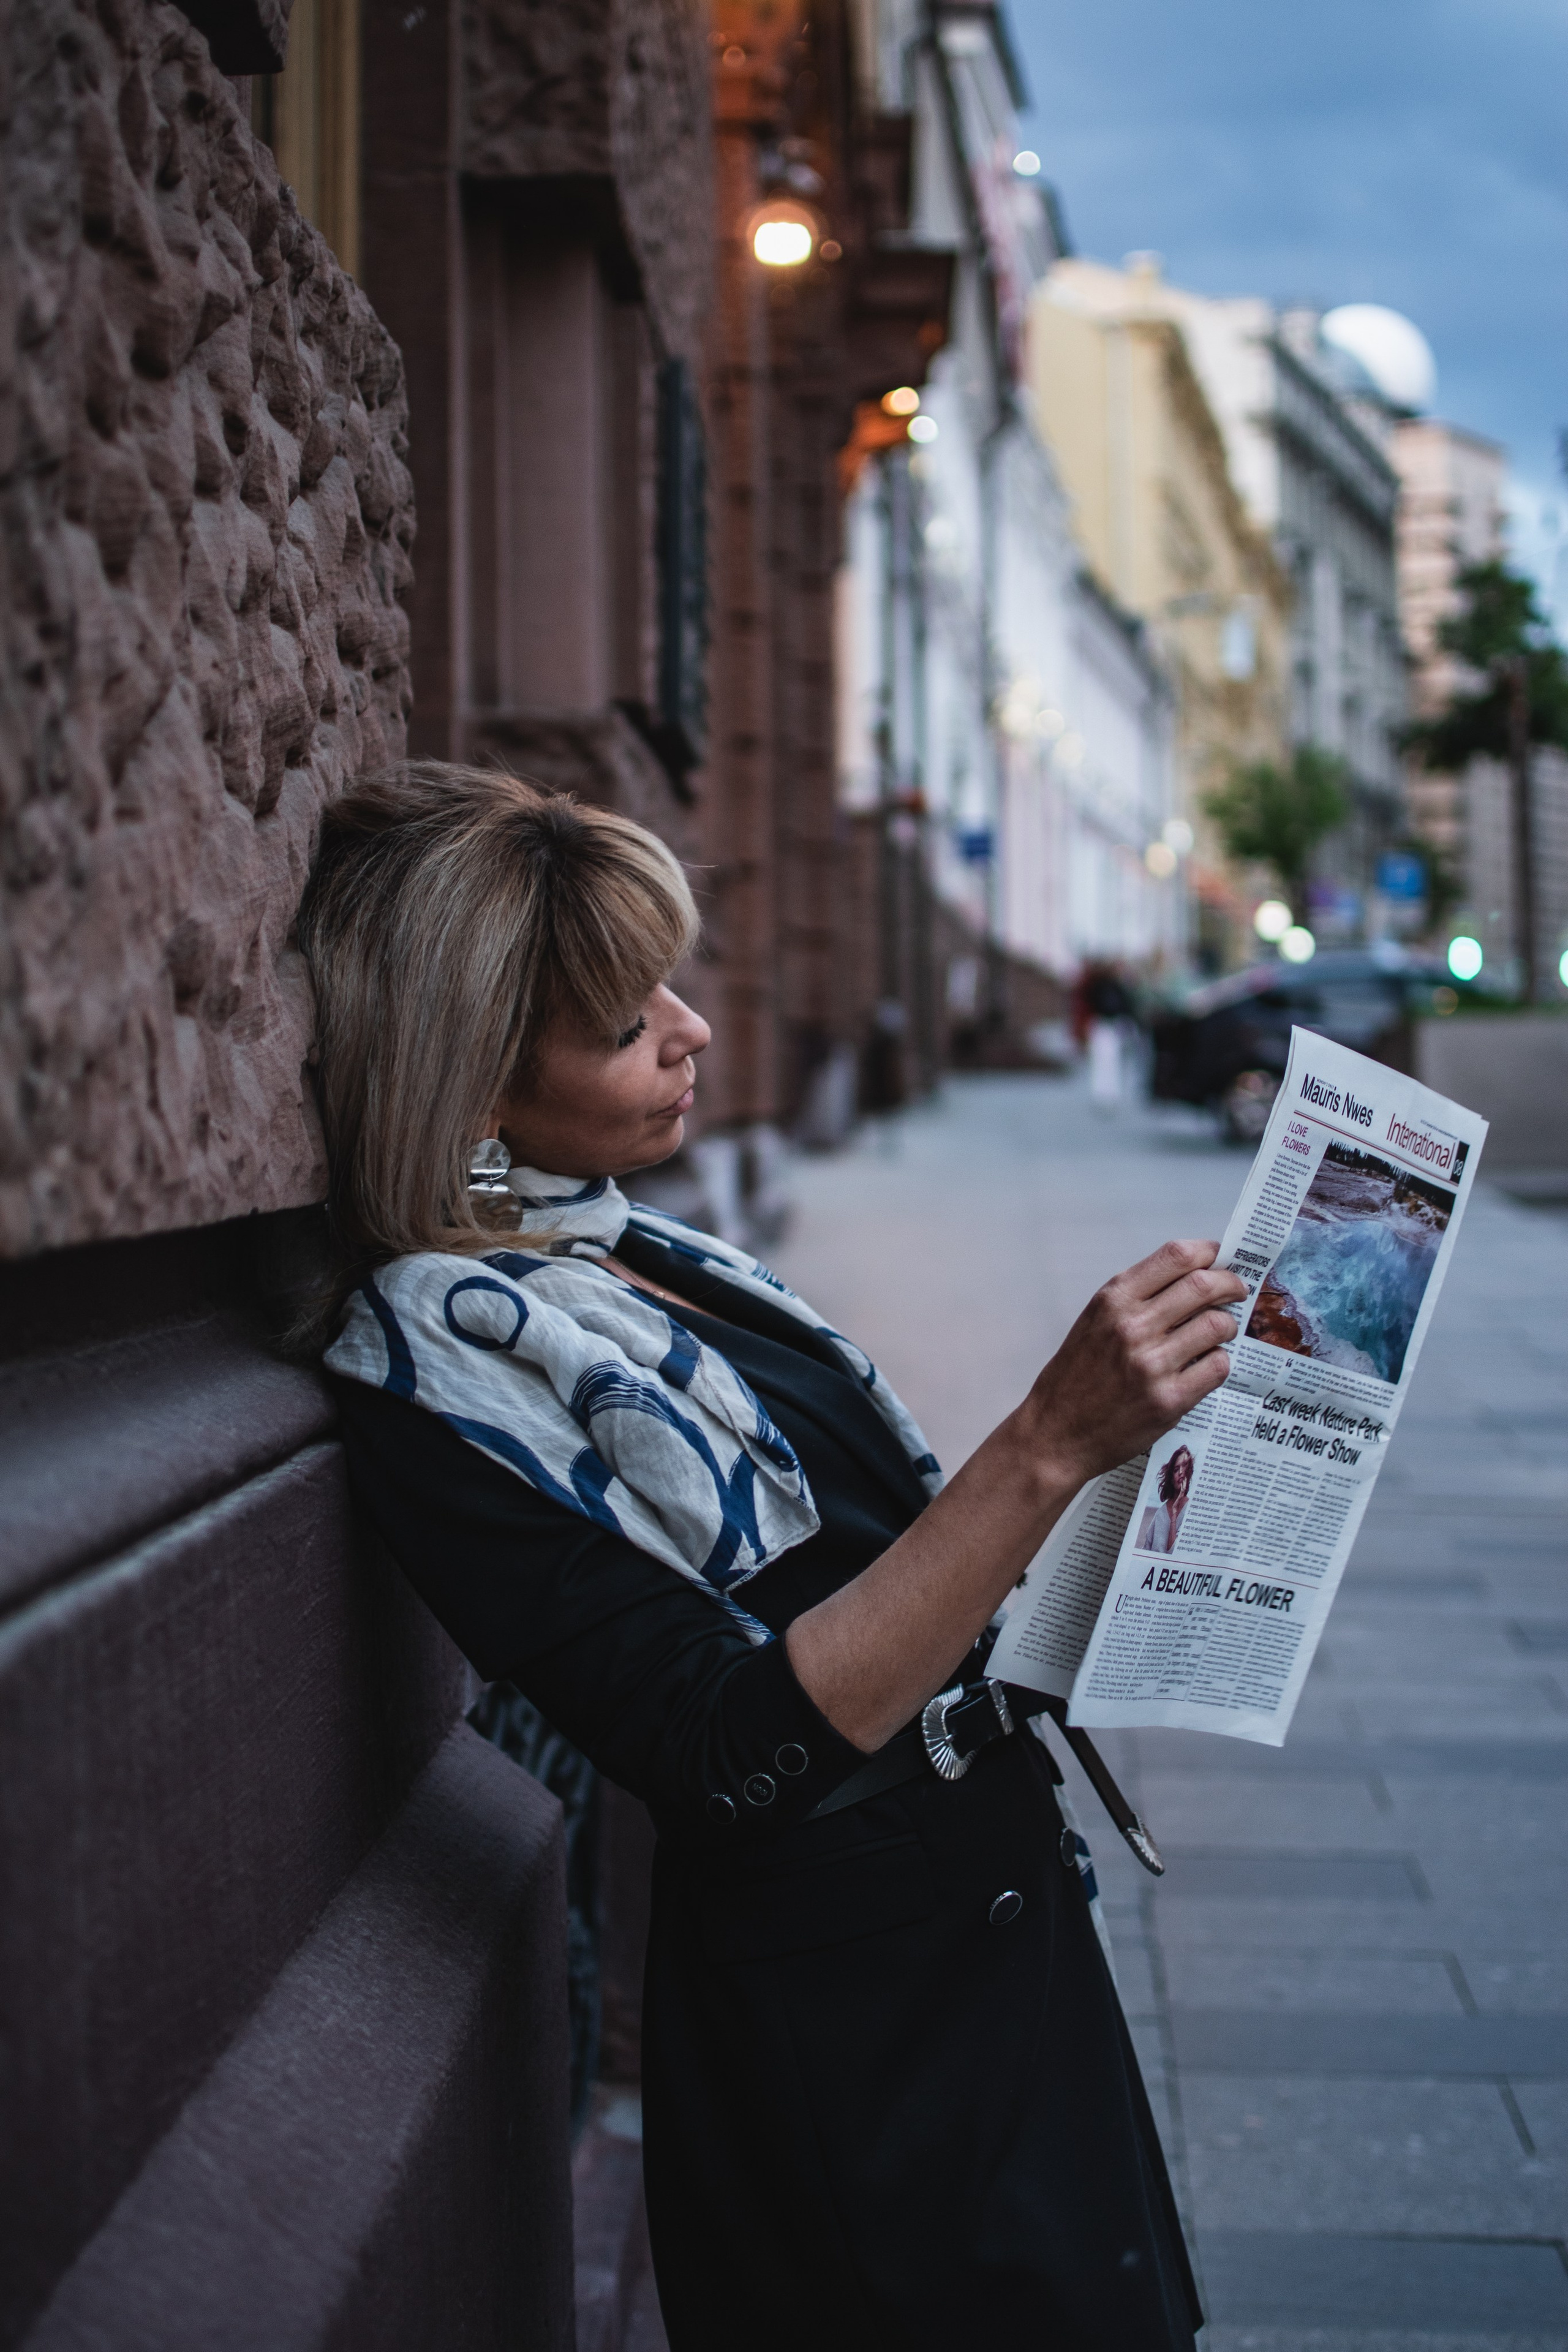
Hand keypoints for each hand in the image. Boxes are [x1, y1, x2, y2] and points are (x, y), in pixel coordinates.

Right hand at [1019, 1240, 1246, 1487]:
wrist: (1057, 1432)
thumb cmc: (1076, 1375)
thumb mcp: (1094, 1320)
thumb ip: (1137, 1296)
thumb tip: (1192, 1275)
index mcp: (1113, 1300)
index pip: (1176, 1256)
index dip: (1208, 1251)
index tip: (1218, 1257)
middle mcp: (1133, 1327)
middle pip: (1204, 1285)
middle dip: (1231, 1284)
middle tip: (1237, 1291)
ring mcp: (1153, 1364)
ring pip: (1217, 1325)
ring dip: (1226, 1325)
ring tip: (1218, 1333)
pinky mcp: (1170, 1400)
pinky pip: (1217, 1366)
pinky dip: (1219, 1361)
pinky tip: (1206, 1364)